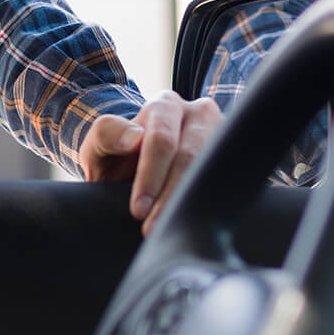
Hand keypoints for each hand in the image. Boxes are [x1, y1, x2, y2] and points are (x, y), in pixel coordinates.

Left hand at [79, 91, 223, 236]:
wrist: (135, 169)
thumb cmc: (116, 155)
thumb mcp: (100, 144)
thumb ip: (108, 134)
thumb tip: (137, 137)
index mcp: (164, 106)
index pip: (162, 139)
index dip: (151, 176)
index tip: (138, 210)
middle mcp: (199, 114)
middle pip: (190, 156)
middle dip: (170, 196)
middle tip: (153, 228)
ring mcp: (223, 135)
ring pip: (212, 171)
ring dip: (191, 203)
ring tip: (172, 228)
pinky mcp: (234, 158)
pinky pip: (228, 182)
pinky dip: (211, 204)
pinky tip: (196, 223)